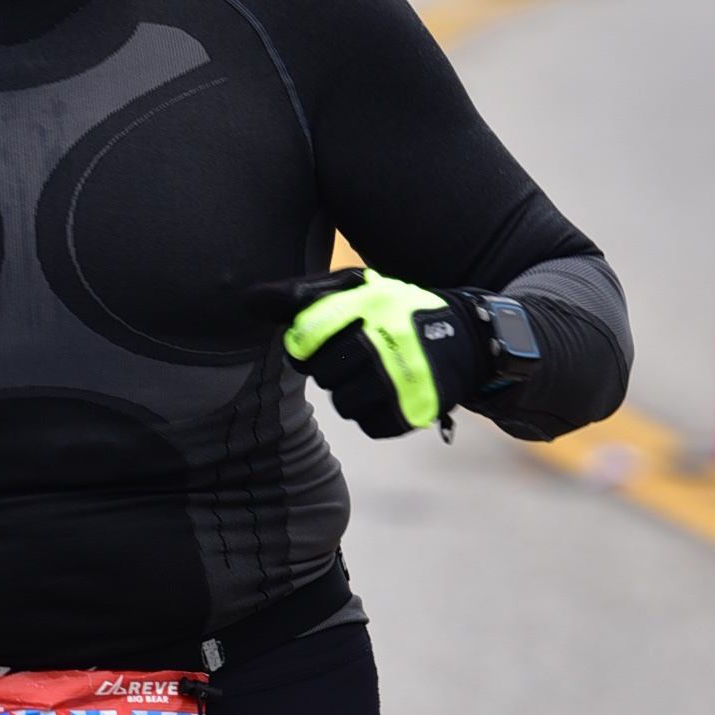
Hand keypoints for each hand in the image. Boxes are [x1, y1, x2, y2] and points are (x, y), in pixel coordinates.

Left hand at [257, 267, 498, 437]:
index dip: (304, 344)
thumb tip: (246, 301)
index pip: (307, 335)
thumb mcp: (356, 290)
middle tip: (356, 355)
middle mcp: (385, 341)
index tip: (315, 343)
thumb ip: (301, 295)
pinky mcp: (413, 410)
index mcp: (369, 304)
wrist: (468, 338)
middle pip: (322, 373)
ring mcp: (401, 379)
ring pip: (342, 402)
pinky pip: (369, 424)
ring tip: (375, 374)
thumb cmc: (396, 312)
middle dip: (331, 367)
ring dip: (351, 392)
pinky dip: (374, 413)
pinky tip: (390, 393)